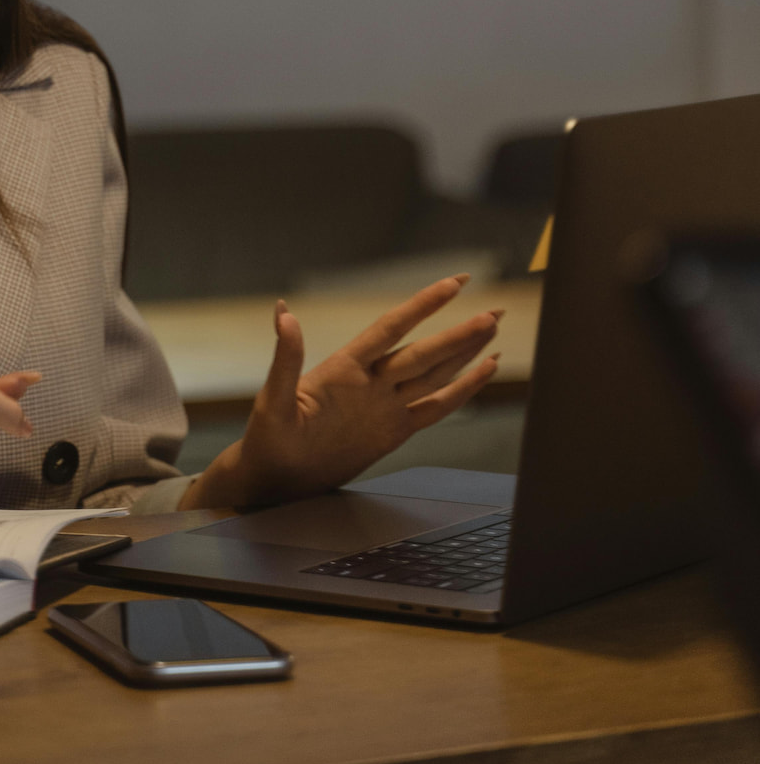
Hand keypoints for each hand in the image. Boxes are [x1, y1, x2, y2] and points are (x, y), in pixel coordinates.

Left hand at [183, 277, 499, 511]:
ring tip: (493, 329)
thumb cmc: (268, 439)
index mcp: (346, 368)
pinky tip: (481, 372)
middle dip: (460, 331)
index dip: (423, 306)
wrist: (276, 480)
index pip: (393, 328)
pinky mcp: (395, 431)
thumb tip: (283, 312)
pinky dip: (461, 390)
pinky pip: (435, 407)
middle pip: (425, 351)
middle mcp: (372, 381)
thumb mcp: (273, 400)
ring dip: (464, 352)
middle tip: (495, 310)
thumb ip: (285, 360)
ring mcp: (386, 405)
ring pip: (435, 373)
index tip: (455, 283)